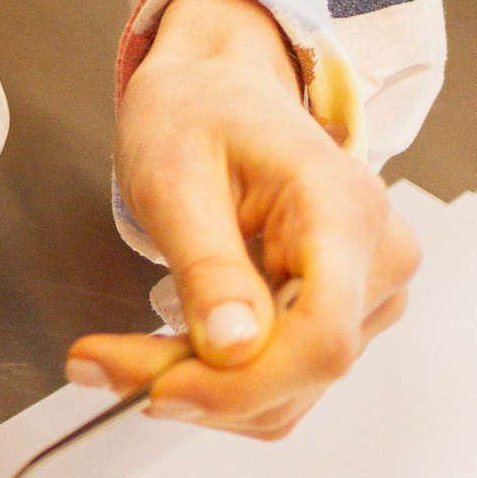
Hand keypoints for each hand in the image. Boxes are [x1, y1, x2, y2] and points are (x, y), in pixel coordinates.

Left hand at [73, 0, 419, 436]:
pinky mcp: (342, 314)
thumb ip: (207, 264)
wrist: (219, 87)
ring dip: (200, 388)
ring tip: (119, 353)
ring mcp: (368, 291)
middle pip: (300, 371)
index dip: (243, 383)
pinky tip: (163, 348)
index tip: (158, 387)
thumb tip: (232, 350)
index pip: (323, 339)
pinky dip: (217, 381)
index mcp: (343, 209)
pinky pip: (283, 380)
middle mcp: (377, 256)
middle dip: (197, 385)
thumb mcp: (176, 175)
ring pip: (288, 390)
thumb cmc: (199, 110)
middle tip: (98, 362)